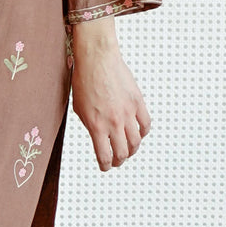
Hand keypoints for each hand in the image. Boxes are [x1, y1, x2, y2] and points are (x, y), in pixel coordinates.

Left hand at [70, 20, 150, 170]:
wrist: (97, 59)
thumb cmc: (84, 81)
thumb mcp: (80, 108)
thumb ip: (90, 125)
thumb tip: (99, 137)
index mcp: (97, 126)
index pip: (105, 156)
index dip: (105, 166)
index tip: (105, 167)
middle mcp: (114, 122)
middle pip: (123, 153)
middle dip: (119, 161)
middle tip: (117, 161)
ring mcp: (128, 113)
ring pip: (136, 142)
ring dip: (132, 150)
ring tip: (128, 150)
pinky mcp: (138, 102)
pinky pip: (146, 124)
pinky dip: (144, 133)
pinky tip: (139, 133)